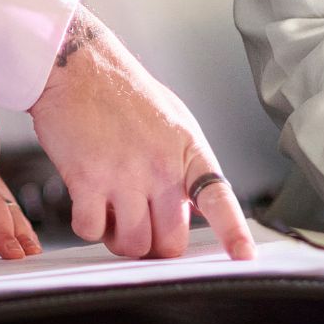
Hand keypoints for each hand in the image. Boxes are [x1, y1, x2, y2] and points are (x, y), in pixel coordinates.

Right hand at [29, 7, 255, 260]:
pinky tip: (88, 202)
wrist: (79, 67)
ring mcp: (125, 175)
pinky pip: (91, 231)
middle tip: (141, 227)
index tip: (243, 256)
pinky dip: (89, 226)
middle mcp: (161, 166)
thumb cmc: (124, 93)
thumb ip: (186, 166)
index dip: (233, 233)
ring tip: (112, 211)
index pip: (219, 199)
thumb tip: (193, 208)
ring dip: (119, 239)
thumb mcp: (173, 121)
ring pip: (132, 245)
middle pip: (170, 242)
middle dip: (155, 246)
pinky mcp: (88, 180)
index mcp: (188, 151)